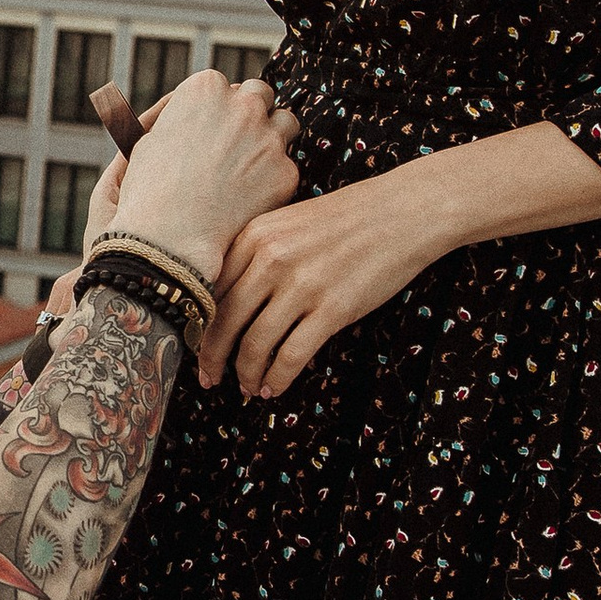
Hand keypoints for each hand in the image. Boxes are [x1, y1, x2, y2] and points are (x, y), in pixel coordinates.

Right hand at [106, 70, 298, 286]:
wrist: (169, 237)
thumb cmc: (150, 191)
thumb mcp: (152, 140)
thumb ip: (185, 119)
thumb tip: (204, 117)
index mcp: (206, 88)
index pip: (225, 85)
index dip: (220, 107)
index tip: (216, 126)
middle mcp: (243, 104)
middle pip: (260, 95)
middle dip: (252, 113)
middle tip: (239, 140)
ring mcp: (268, 137)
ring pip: (285, 123)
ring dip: (272, 138)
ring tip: (251, 165)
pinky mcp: (286, 171)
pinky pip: (287, 167)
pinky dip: (273, 180)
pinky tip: (251, 198)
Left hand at [197, 166, 460, 398]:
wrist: (404, 211)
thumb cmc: (347, 219)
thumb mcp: (288, 223)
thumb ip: (255, 254)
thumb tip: (225, 302)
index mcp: (254, 236)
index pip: (210, 291)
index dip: (199, 327)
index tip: (196, 349)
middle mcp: (271, 260)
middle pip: (224, 322)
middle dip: (212, 358)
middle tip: (210, 379)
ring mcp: (302, 286)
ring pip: (255, 344)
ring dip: (247, 374)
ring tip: (249, 387)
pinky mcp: (333, 310)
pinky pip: (291, 356)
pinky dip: (278, 378)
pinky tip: (274, 388)